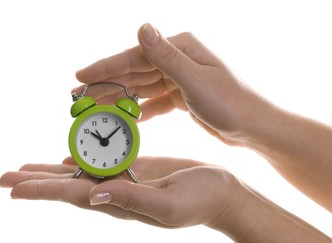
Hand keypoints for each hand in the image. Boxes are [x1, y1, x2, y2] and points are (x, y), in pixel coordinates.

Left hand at [0, 156, 240, 227]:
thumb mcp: (168, 204)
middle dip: (38, 181)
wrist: (221, 193)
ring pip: (82, 172)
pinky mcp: (138, 167)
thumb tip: (92, 195)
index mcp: (122, 202)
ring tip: (28, 167)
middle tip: (5, 176)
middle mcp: (118, 192)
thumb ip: (131, 200)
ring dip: (53, 170)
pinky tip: (69, 156)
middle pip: (69, 186)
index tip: (13, 187)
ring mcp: (127, 179)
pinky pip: (103, 161)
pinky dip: (82, 158)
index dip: (44, 191)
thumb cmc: (200, 200)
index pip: (74, 196)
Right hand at [74, 23, 273, 145]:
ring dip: (119, 98)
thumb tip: (142, 26)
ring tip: (96, 108)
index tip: (79, 75)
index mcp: (180, 49)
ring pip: (142, 88)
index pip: (134, 57)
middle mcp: (178, 60)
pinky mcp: (182, 97)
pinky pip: (155, 101)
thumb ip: (166, 57)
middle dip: (106, 84)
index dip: (104, 67)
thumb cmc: (231, 103)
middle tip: (79, 95)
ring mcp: (179, 79)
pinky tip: (129, 117)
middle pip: (134, 72)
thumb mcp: (196, 80)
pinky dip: (142, 109)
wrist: (253, 127)